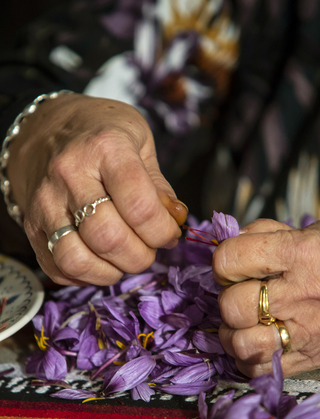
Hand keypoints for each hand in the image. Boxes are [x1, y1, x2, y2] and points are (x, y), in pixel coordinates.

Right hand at [8, 94, 187, 285]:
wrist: (47, 128)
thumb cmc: (101, 134)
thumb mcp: (140, 143)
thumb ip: (159, 186)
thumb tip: (175, 222)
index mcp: (105, 148)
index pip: (139, 206)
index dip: (162, 231)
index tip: (170, 234)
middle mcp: (69, 175)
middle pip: (108, 237)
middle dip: (140, 256)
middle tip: (150, 249)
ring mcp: (45, 203)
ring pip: (77, 259)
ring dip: (111, 271)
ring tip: (124, 258)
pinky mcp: (31, 226)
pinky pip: (58, 268)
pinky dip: (86, 276)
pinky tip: (101, 260)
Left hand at [213, 217, 319, 376]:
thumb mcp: (305, 231)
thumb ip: (260, 233)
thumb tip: (225, 246)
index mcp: (301, 254)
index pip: (231, 259)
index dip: (223, 260)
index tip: (232, 262)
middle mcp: (304, 295)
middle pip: (233, 305)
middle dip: (228, 295)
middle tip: (240, 291)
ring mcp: (308, 333)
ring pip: (241, 344)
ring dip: (233, 331)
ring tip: (244, 319)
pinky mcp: (311, 359)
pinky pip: (258, 370)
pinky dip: (248, 356)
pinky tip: (257, 338)